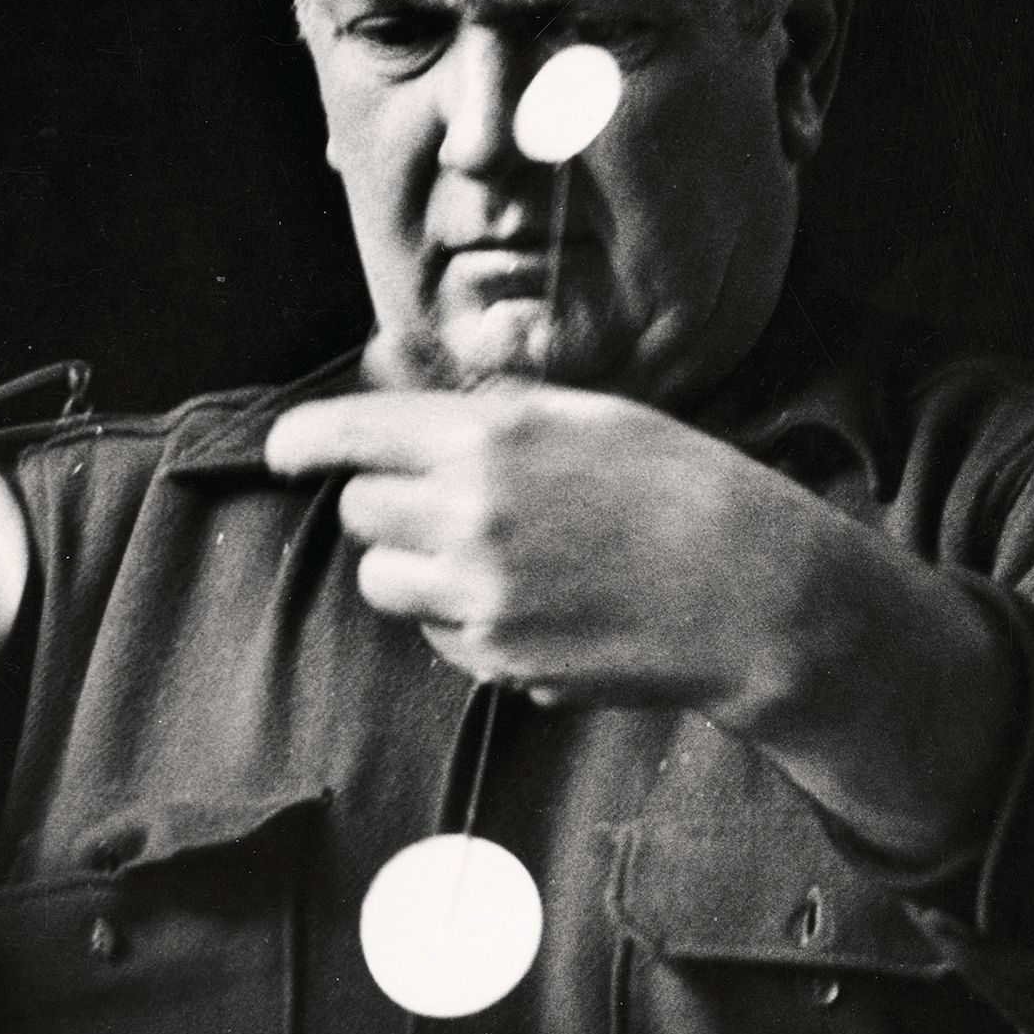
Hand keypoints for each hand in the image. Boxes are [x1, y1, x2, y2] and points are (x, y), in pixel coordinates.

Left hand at [261, 384, 1023, 864]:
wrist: (749, 591)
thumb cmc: (679, 486)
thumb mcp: (585, 415)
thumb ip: (484, 403)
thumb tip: (394, 373)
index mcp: (489, 440)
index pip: (352, 434)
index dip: (304, 441)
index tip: (284, 452)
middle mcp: (470, 519)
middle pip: (362, 511)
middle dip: (387, 503)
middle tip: (443, 501)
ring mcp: (481, 598)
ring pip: (384, 582)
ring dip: (412, 566)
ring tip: (487, 555)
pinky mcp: (500, 661)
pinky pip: (439, 635)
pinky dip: (463, 618)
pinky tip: (535, 600)